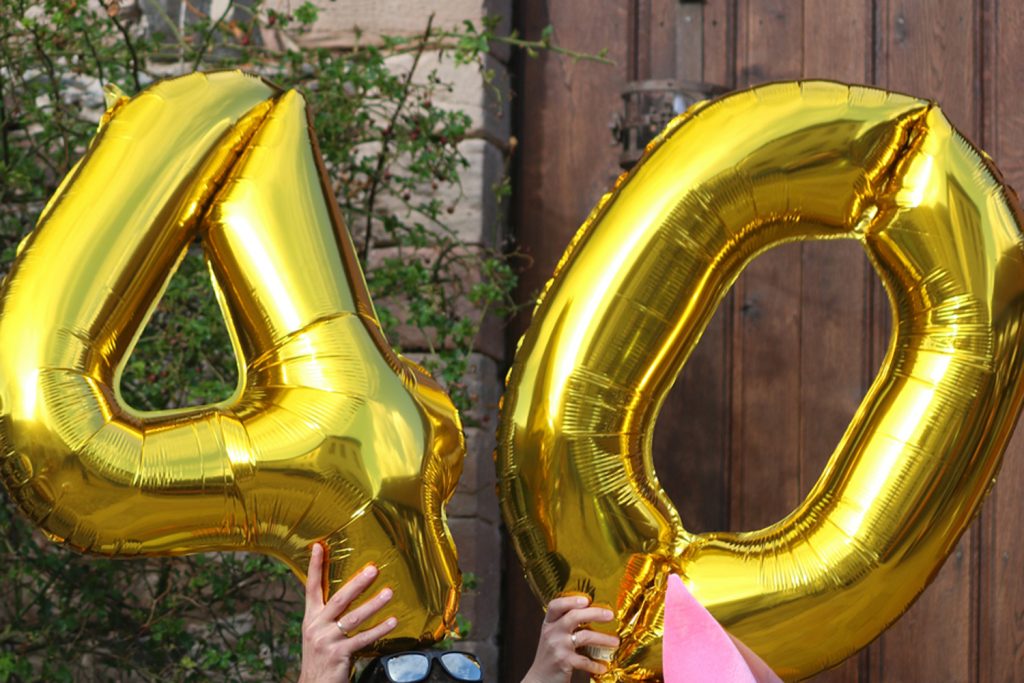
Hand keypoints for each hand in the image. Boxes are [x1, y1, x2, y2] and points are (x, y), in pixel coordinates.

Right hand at [299, 544, 397, 682]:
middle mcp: (316, 626)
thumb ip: (329, 615)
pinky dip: (379, 629)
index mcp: (311, 618)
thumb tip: (349, 592)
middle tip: (373, 569)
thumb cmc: (321, 656)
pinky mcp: (338, 654)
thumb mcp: (319, 632)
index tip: (318, 546)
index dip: (314, 567)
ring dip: (374, 604)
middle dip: (357, 583)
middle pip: (339, 599)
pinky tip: (392, 621)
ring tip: (389, 593)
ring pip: (354, 618)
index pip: (311, 587)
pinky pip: (363, 639)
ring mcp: (326, 640)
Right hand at [522, 596, 619, 682]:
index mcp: (549, 623)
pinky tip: (602, 667)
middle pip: (574, 616)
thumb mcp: (552, 636)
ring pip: (584, 636)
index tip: (586, 599)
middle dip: (595, 613)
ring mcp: (557, 647)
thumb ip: (564, 625)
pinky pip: (585, 660)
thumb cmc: (550, 656)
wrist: (539, 679)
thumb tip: (592, 613)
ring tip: (616, 642)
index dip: (570, 600)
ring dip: (603, 639)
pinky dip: (595, 664)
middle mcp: (551, 632)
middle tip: (610, 614)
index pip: (555, 605)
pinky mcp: (564, 661)